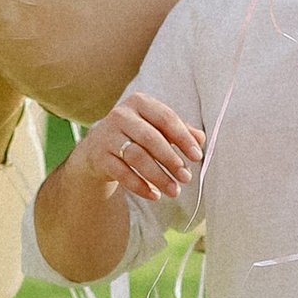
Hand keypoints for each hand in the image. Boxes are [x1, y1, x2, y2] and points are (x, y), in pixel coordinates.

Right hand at [70, 89, 202, 205]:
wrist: (97, 147)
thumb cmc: (135, 135)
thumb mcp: (156, 127)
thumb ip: (179, 131)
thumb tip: (201, 139)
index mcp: (139, 102)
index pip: (166, 118)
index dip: (183, 138)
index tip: (197, 156)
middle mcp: (121, 115)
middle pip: (150, 138)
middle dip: (171, 159)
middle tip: (186, 177)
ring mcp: (107, 135)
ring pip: (136, 157)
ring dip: (158, 176)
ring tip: (173, 190)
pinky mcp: (99, 156)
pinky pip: (122, 173)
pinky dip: (140, 186)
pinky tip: (154, 195)